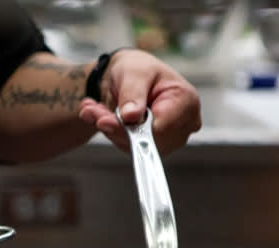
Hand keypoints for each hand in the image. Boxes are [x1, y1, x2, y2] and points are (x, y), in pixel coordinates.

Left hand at [77, 49, 201, 155]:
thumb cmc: (138, 69)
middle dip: (115, 128)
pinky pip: (128, 147)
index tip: (103, 120)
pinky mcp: (152, 144)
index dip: (131, 129)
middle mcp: (182, 124)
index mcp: (186, 101)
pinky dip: (110, 132)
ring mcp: (169, 137)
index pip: (161, 129)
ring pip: (135, 146)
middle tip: (92, 111)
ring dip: (109, 129)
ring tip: (93, 109)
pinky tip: (100, 115)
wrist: (128, 77)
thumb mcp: (134, 72)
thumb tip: (131, 117)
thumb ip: (133, 94)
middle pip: (148, 141)